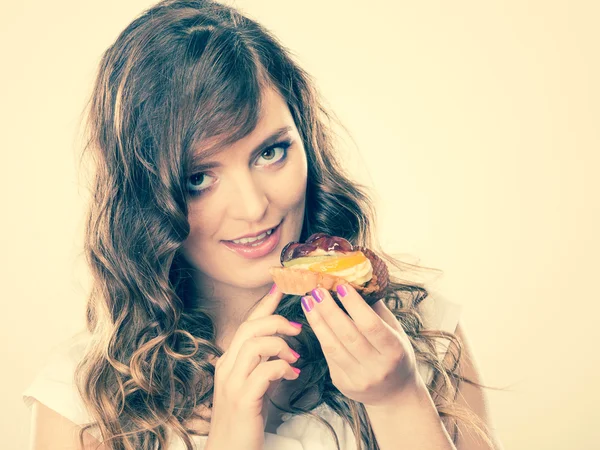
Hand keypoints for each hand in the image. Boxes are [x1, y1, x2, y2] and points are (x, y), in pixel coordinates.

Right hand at [206, 284, 301, 449]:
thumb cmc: (245, 420)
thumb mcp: (254, 386)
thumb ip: (264, 365)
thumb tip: (285, 349)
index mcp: (229, 361)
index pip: (246, 324)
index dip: (264, 304)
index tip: (280, 287)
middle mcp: (227, 367)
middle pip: (249, 328)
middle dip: (276, 321)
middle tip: (298, 328)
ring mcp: (232, 382)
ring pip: (254, 344)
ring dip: (281, 345)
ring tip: (295, 358)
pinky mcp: (243, 399)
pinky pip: (264, 371)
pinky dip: (282, 368)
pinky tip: (293, 375)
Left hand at [300, 283, 418, 407]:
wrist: (394, 394)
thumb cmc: (396, 355)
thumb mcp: (395, 332)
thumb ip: (377, 310)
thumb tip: (357, 280)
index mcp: (394, 351)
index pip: (371, 325)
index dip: (354, 305)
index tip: (340, 285)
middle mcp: (377, 367)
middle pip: (347, 335)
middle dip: (329, 310)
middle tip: (317, 289)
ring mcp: (358, 379)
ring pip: (332, 346)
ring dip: (317, 321)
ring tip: (308, 301)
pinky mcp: (343, 384)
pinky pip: (328, 356)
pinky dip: (320, 334)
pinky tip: (313, 318)